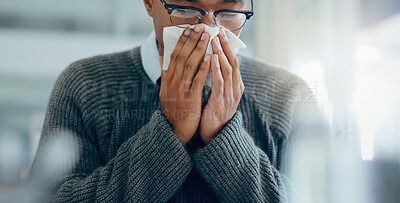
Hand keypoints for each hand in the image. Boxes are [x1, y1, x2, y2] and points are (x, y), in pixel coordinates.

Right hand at [159, 24, 210, 145]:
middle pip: (181, 57)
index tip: (189, 30)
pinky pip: (197, 81)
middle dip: (191, 41)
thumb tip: (161, 57)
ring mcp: (180, 90)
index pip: (173, 55)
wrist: (174, 131)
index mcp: (167, 79)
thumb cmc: (174, 109)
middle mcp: (172, 82)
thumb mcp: (165, 90)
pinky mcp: (190, 99)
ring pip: (189, 65)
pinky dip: (203, 68)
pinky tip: (209, 58)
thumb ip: (165, 73)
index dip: (181, 42)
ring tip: (206, 37)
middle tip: (200, 28)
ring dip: (198, 49)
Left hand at [200, 28, 244, 143]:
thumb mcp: (219, 93)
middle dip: (226, 46)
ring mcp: (230, 96)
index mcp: (235, 86)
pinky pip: (220, 82)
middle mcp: (236, 89)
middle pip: (233, 62)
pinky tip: (212, 59)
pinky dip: (216, 69)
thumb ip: (218, 79)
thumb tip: (212, 62)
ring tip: (215, 41)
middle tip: (219, 32)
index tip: (221, 34)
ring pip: (228, 70)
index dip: (228, 47)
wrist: (215, 135)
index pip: (234, 62)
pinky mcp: (221, 102)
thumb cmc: (213, 112)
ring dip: (221, 54)